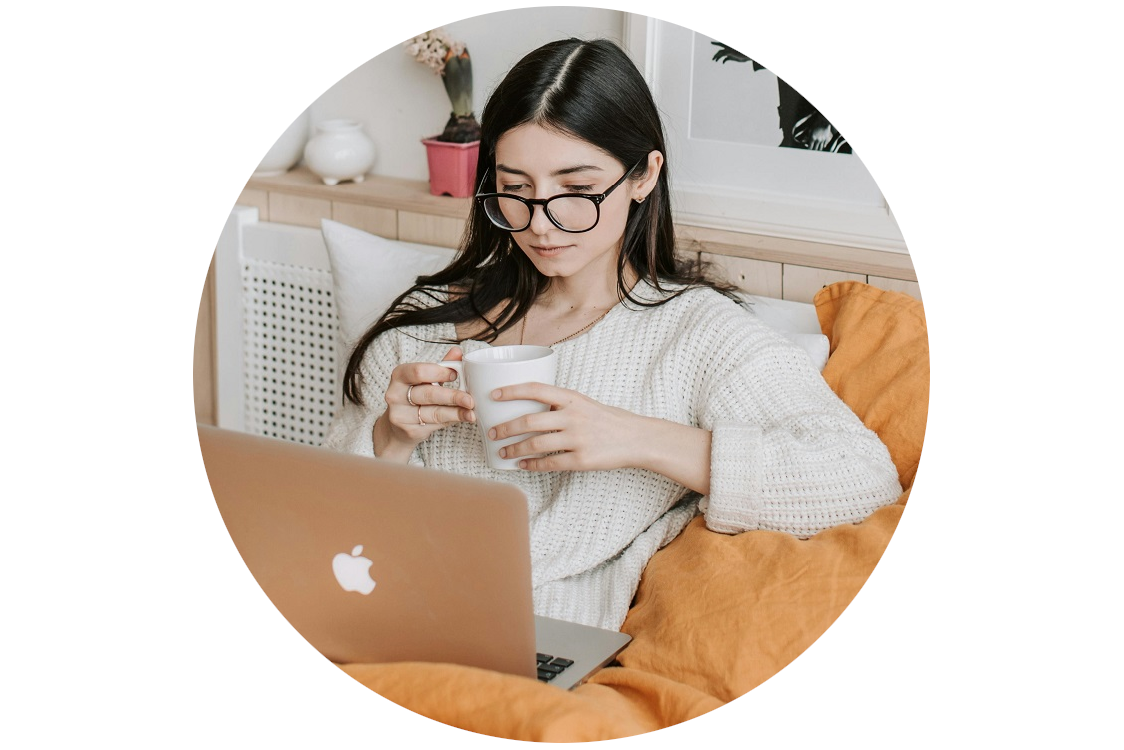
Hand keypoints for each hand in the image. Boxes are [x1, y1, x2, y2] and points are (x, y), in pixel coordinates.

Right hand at [374, 347, 475, 459]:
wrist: (398, 426)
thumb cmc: (414, 396)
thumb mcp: (425, 379)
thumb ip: (441, 366)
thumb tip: (458, 352)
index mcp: (400, 375)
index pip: (419, 372)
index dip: (439, 373)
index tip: (456, 375)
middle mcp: (395, 394)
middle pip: (428, 394)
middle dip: (452, 396)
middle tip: (470, 399)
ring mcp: (400, 415)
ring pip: (434, 412)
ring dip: (456, 412)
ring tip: (472, 412)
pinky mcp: (409, 431)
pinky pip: (435, 424)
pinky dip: (452, 420)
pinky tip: (464, 418)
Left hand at [486, 383, 646, 471]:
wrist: (636, 438)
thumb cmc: (608, 420)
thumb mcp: (585, 404)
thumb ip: (560, 405)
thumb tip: (529, 409)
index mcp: (572, 399)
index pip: (536, 389)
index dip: (511, 391)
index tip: (493, 395)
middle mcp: (573, 417)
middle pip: (529, 421)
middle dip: (505, 428)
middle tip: (491, 432)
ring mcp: (578, 439)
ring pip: (535, 445)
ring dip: (514, 449)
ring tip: (502, 451)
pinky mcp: (582, 460)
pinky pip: (550, 463)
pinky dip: (532, 465)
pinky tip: (522, 465)